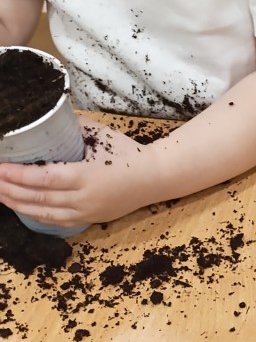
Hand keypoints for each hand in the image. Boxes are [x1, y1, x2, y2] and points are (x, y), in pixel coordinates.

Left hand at [0, 125, 157, 227]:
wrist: (155, 178)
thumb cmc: (128, 153)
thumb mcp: (101, 136)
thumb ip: (72, 129)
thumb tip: (45, 120)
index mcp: (86, 176)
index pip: (44, 178)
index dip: (18, 175)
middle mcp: (84, 198)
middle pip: (39, 198)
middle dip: (10, 190)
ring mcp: (86, 212)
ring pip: (44, 213)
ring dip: (18, 204)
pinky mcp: (89, 219)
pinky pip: (56, 221)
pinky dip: (34, 215)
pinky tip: (20, 207)